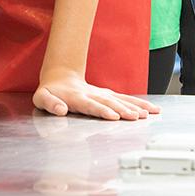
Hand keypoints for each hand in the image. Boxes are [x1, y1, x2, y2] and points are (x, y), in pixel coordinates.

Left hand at [33, 68, 159, 119]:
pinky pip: (125, 99)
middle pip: (108, 103)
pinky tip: (152, 110)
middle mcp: (92, 95)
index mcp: (76, 98)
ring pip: (120, 100)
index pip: (90, 105)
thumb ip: (49, 103)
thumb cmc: (50, 92)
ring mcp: (101, 94)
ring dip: (133, 107)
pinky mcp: (109, 95)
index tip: (112, 116)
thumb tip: (60, 109)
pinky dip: (139, 104)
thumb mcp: (41, 98)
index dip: (101, 110)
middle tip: (135, 117)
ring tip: (147, 114)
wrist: (59, 78)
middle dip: (122, 110)